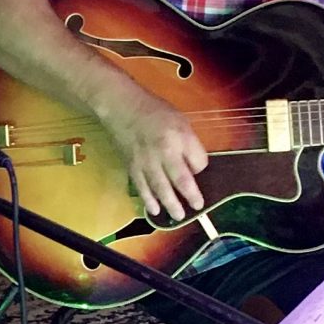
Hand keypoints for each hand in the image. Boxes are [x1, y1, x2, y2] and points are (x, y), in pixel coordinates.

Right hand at [103, 92, 209, 225]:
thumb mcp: (180, 121)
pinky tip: (154, 210)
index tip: (199, 172)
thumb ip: (189, 144)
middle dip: (190, 195)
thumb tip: (194, 167)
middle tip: (198, 208)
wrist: (122, 107)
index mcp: (180, 137)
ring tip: (178, 216)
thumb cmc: (154, 112)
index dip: (201, 169)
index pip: (198, 161)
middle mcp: (165, 151)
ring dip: (171, 204)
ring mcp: (147, 161)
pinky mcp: (132, 167)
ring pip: (161, 188)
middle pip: (181, 179)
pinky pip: (142, 187)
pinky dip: (148, 200)